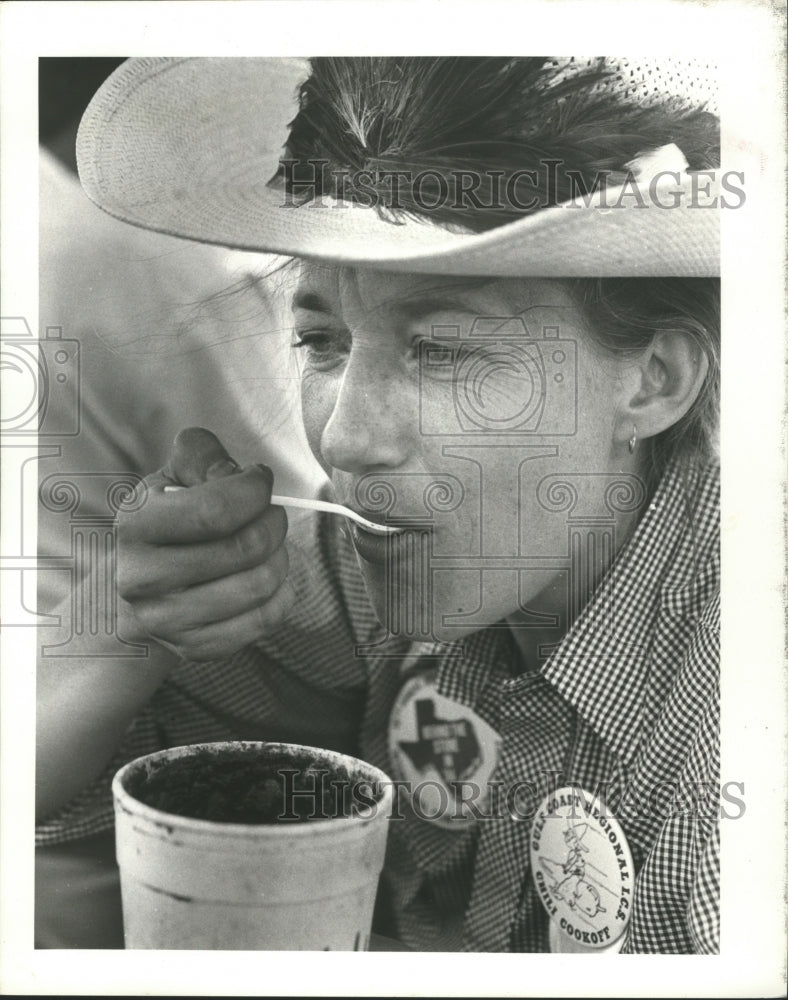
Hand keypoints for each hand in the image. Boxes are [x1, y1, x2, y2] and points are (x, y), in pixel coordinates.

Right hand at [117, 427, 295, 660]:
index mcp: (135, 525)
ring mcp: (165, 620)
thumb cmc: (169, 520)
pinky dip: (281, 594)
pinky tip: (266, 577)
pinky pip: (264, 620)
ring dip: (280, 557)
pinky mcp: (193, 648)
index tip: (260, 481)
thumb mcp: (174, 475)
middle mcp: (140, 579)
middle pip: (245, 548)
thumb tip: (241, 474)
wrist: (142, 586)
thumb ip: (202, 455)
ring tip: (269, 546)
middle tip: (271, 515)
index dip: (255, 490)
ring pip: (259, 585)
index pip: (215, 510)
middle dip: (274, 523)